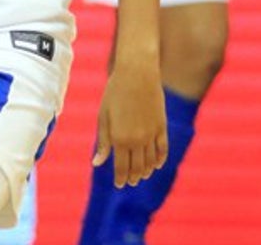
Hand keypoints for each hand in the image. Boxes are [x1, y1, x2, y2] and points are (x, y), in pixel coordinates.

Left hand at [92, 63, 167, 186]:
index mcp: (119, 138)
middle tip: (130, 182)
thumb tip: (97, 164)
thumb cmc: (115, 93)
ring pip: (151, 161)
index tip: (119, 185)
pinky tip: (156, 165)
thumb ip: (103, 142)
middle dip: (133, 177)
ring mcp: (152, 134)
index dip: (121, 178)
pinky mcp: (162, 127)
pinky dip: (160, 160)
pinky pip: (163, 150)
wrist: (137, 74)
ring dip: (146, 171)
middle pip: (137, 167)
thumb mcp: (103, 116)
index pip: (122, 167)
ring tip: (141, 176)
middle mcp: (137, 140)